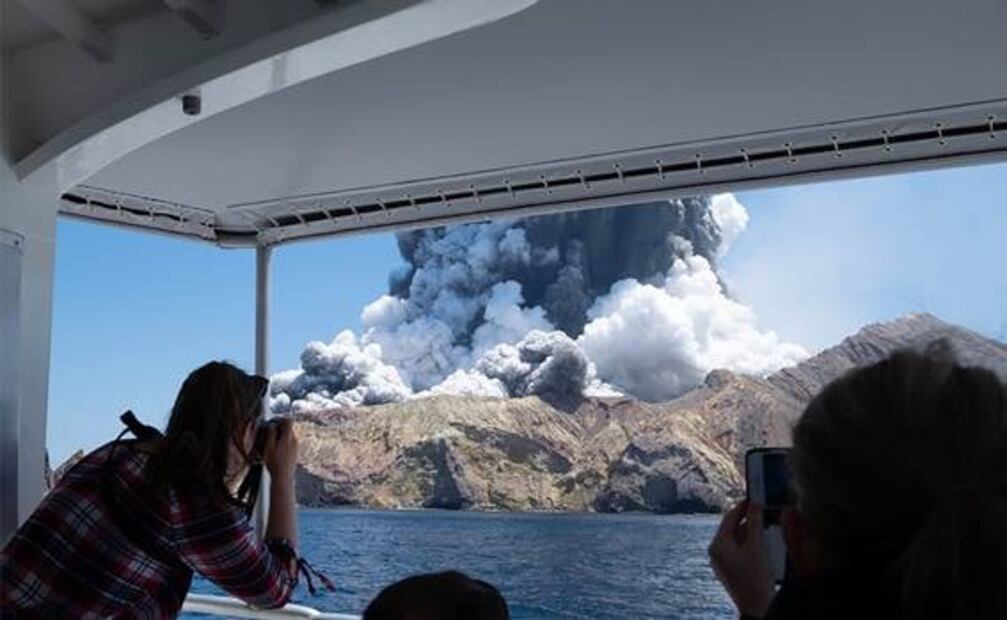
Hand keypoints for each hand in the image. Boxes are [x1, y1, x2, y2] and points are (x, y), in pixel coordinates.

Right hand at [263, 418, 297, 479]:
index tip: (273, 422)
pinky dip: (283, 445)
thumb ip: (271, 434)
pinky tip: (276, 452)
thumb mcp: (269, 446)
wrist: (284, 477)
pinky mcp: (295, 454)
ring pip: (289, 437)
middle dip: (279, 429)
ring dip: (281, 437)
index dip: (281, 419)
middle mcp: (295, 440)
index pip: (289, 420)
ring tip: (272, 444)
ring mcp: (296, 447)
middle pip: (289, 428)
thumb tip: (271, 426)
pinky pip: (290, 444)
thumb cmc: (275, 462)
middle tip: (270, 434)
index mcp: (288, 437)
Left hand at [708, 500, 773, 617]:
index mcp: (718, 544)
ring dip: (750, 534)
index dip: (742, 506)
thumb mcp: (757, 546)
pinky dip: (749, 546)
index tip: (754, 499)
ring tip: (766, 528)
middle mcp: (715, 552)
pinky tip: (762, 546)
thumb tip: (754, 504)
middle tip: (763, 513)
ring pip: (736, 541)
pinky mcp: (729, 571)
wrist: (756, 608)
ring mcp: (721, 563)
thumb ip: (755, 522)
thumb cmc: (756, 578)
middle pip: (732, 529)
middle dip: (748, 521)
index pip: (729, 518)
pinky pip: (738, 552)